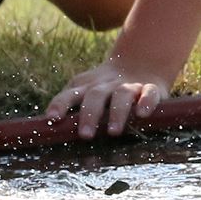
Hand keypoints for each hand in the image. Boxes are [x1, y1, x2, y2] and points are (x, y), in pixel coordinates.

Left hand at [45, 59, 173, 138]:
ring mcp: (129, 85)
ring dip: (117, 113)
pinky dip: (146, 102)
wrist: (140, 63)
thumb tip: (49, 129)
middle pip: (95, 95)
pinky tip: (142, 114)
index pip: (70, 94)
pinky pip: (149, 93)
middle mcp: (107, 85)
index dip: (60, 104)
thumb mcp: (85, 91)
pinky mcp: (151, 88)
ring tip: (113, 132)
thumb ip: (70, 106)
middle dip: (89, 114)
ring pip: (122, 95)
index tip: (52, 119)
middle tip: (85, 135)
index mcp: (87, 87)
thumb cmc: (105, 87)